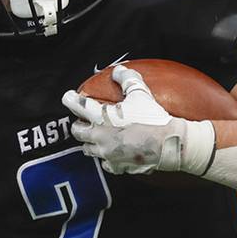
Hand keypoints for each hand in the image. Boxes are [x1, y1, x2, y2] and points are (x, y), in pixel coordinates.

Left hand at [60, 65, 211, 175]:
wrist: (168, 143)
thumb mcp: (140, 93)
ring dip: (90, 142)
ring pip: (88, 149)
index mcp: (101, 117)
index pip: (78, 106)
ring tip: (96, 137)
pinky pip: (104, 163)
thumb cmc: (153, 117)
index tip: (68, 97)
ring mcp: (106, 154)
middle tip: (83, 121)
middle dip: (78, 126)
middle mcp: (99, 137)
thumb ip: (127, 79)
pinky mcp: (116, 167)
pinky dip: (106, 158)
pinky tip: (112, 153)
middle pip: (77, 132)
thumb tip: (117, 70)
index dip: (70, 100)